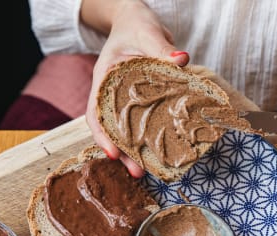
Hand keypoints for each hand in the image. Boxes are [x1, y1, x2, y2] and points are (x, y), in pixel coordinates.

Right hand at [82, 0, 188, 176]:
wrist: (135, 21)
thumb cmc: (136, 25)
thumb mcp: (147, 32)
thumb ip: (161, 47)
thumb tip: (181, 59)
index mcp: (104, 78)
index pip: (96, 111)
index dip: (103, 134)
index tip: (113, 153)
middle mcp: (109, 93)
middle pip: (109, 128)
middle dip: (121, 152)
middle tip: (137, 173)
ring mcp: (122, 99)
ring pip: (123, 129)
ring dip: (133, 151)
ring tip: (146, 172)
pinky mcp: (137, 101)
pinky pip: (139, 122)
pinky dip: (146, 138)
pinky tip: (159, 152)